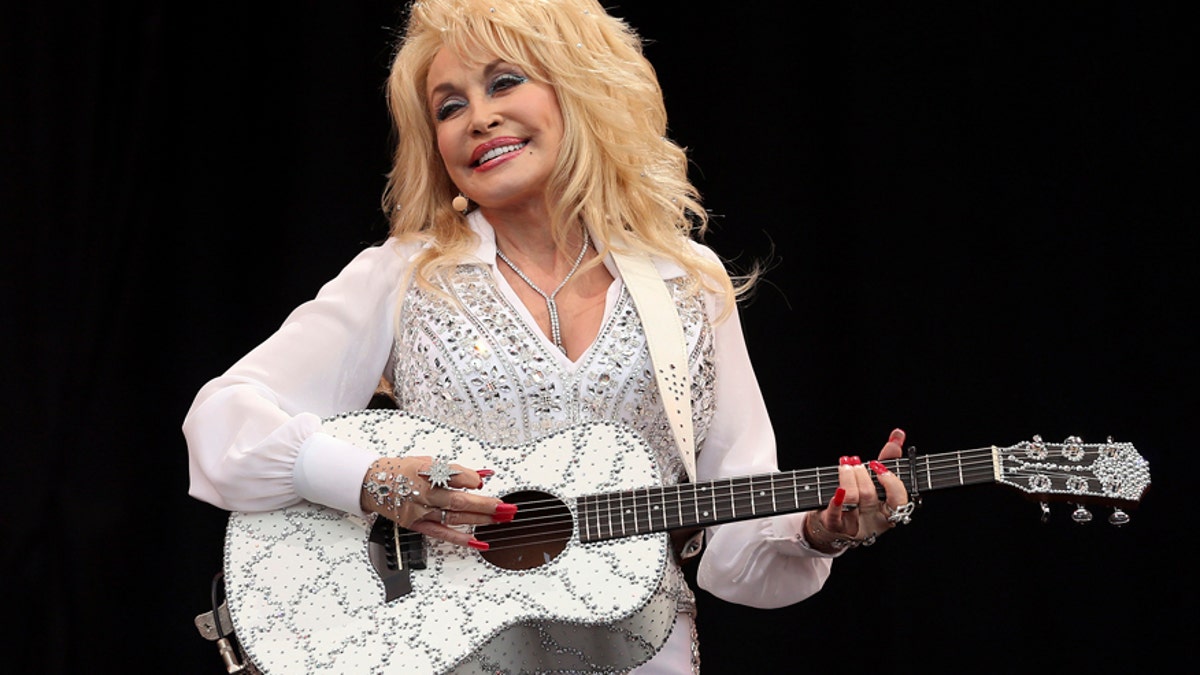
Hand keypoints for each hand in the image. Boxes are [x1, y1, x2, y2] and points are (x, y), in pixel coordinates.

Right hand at [360, 456, 516, 549]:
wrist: (370, 483)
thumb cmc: (400, 470)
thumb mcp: (427, 462)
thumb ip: (455, 470)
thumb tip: (482, 475)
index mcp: (427, 472)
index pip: (457, 476)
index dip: (473, 480)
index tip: (482, 483)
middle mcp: (424, 493)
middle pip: (461, 500)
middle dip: (487, 504)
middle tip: (507, 508)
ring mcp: (420, 511)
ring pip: (455, 517)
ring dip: (481, 519)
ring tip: (502, 519)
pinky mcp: (417, 524)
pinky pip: (441, 533)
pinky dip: (461, 539)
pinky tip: (478, 542)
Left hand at [804, 428, 912, 552]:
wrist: (832, 524)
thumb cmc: (860, 501)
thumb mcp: (876, 481)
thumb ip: (889, 459)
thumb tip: (898, 434)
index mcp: (889, 511)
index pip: (899, 500)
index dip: (891, 483)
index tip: (878, 466)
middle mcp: (874, 520)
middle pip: (870, 496)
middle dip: (861, 474)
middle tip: (855, 463)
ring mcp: (855, 525)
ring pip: (852, 500)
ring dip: (847, 477)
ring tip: (844, 466)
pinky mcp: (836, 526)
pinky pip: (835, 515)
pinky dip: (836, 500)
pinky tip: (837, 490)